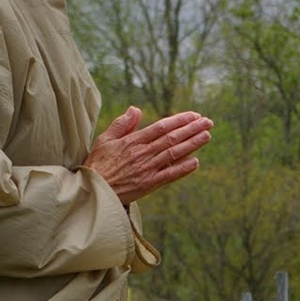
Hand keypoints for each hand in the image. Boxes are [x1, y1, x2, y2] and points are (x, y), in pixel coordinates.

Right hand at [83, 106, 212, 203]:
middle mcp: (142, 153)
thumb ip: (122, 124)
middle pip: (171, 138)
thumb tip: (136, 109)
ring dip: (192, 144)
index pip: (161, 127)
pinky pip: (169, 175)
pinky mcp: (148, 185)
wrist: (91, 191)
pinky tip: (195, 162)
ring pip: (173, 153)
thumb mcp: (105, 140)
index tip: (194, 115)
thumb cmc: (97, 165)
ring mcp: (147, 169)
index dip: (179, 120)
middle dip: (192, 129)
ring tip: (207, 135)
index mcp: (132, 141)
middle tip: (208, 121)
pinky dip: (183, 168)